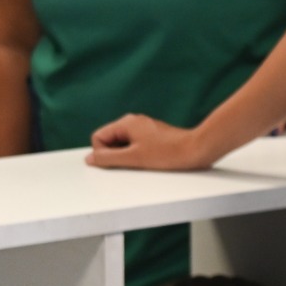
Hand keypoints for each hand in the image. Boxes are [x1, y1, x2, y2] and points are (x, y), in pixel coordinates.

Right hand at [86, 113, 212, 170]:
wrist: (195, 150)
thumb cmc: (168, 153)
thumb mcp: (133, 158)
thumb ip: (108, 158)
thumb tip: (90, 158)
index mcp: (125, 123)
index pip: (98, 137)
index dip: (102, 153)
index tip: (118, 162)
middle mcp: (133, 122)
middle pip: (109, 140)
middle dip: (115, 155)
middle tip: (131, 163)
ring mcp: (143, 129)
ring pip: (122, 144)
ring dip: (127, 156)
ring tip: (143, 162)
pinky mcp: (152, 136)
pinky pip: (134, 146)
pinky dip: (137, 155)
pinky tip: (149, 161)